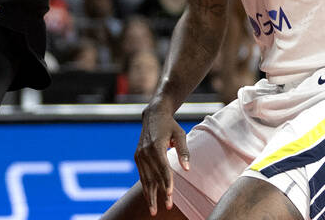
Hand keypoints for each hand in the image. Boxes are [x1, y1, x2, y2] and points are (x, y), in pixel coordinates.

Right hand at [134, 101, 189, 215]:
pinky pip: (142, 174)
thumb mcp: (180, 135)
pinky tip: (149, 197)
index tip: (170, 195)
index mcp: (156, 146)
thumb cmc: (170, 126)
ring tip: (154, 210)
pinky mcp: (137, 156)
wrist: (153, 114)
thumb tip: (187, 169)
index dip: (167, 182)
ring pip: (145, 178)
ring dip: (150, 195)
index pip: (163, 168)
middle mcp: (145, 152)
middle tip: (166, 207)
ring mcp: (139, 154)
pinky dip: (145, 186)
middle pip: (153, 176)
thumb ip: (184, 152)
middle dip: (159, 194)